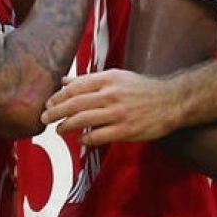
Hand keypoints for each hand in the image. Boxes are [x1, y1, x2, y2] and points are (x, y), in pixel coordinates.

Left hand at [40, 69, 176, 144]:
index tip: (49, 104)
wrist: (171, 102)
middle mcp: (112, 94)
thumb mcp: (117, 77)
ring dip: (66, 126)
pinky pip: (97, 136)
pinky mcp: (125, 130)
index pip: (75, 87)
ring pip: (82, 120)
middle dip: (55, 112)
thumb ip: (90, 80)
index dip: (58, 97)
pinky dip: (85, 139)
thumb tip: (64, 81)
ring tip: (59, 130)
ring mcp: (118, 113)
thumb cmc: (142, 89)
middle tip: (45, 118)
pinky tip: (82, 139)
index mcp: (109, 79)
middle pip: (74, 104)